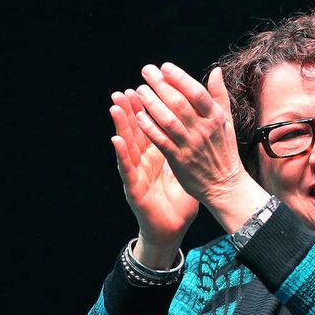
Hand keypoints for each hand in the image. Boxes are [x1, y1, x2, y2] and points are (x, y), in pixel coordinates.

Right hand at [110, 89, 198, 265]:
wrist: (172, 228)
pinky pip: (126, 169)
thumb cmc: (179, 199)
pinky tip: (116, 140)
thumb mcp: (187, 166)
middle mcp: (145, 161)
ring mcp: (137, 173)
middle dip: (130, 110)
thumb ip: (190, 144)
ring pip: (127, 145)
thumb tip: (199, 124)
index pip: (152, 125)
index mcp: (159, 154)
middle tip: (125, 89)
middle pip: (136, 131)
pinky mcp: (134, 188)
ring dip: (121, 125)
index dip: (149, 108)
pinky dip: (121, 154)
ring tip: (115, 106)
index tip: (148, 86)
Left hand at [133, 63, 270, 233]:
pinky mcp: (179, 160)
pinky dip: (149, 127)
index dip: (179, 78)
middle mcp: (203, 130)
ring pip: (168, 119)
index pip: (196, 92)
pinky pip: (161, 140)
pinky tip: (138, 116)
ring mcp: (191, 145)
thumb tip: (216, 71)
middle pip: (179, 103)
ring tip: (140, 90)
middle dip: (160, 85)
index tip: (165, 67)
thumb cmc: (225, 151)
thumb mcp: (227, 122)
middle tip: (146, 71)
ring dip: (152, 103)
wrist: (225, 185)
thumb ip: (219, 96)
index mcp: (215, 118)